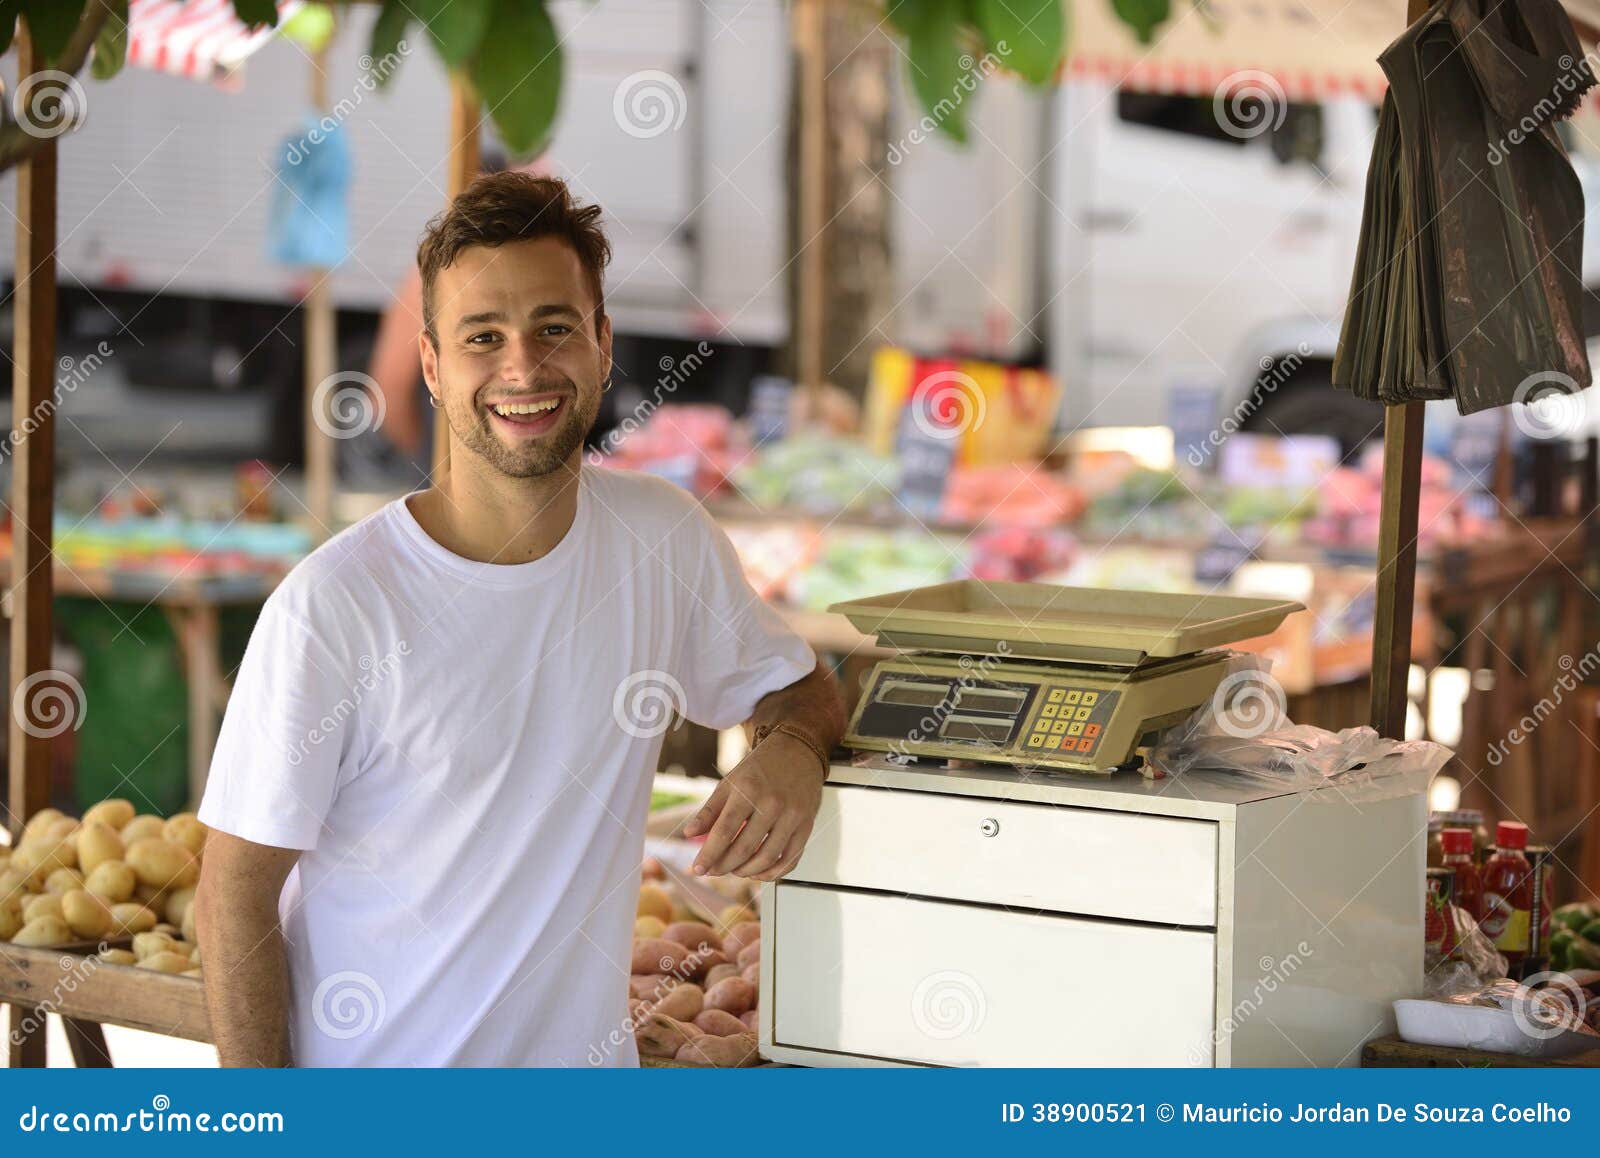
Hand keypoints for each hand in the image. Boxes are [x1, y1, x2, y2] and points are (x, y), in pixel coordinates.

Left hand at [682, 733, 824, 880]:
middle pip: (744, 849)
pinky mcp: (807, 826)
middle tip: (713, 871)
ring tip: (735, 870)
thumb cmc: (761, 768)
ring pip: (767, 858)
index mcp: (748, 790)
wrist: (798, 752)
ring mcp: (792, 816)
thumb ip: (710, 810)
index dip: (709, 854)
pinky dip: (772, 873)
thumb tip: (689, 833)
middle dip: (724, 866)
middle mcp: (772, 804)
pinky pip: (790, 860)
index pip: (724, 831)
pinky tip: (758, 872)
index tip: (697, 868)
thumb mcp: (730, 782)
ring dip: (746, 871)